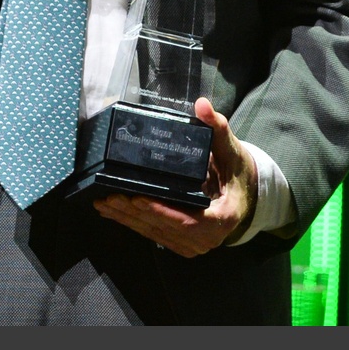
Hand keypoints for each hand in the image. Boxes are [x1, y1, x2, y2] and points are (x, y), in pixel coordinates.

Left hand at [93, 99, 257, 256]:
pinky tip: (113, 213)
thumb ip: (217, 127)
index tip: (138, 198)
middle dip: (135, 214)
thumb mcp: (231, 149)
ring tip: (104, 203)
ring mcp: (195, 244)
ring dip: (128, 220)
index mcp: (224, 218)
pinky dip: (134, 223)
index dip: (162, 212)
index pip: (190, 221)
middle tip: (110, 197)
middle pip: (166, 228)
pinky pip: (155, 234)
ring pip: (157, 233)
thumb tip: (202, 105)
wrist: (244, 193)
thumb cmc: (237, 171)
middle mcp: (209, 238)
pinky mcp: (182, 243)